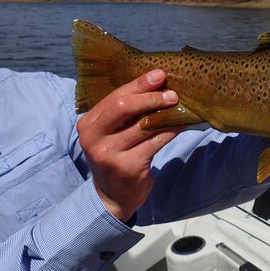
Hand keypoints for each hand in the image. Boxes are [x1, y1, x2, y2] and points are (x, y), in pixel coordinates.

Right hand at [77, 70, 181, 221]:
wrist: (113, 195)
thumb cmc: (117, 155)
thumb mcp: (112, 133)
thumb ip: (126, 113)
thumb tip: (157, 84)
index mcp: (88, 124)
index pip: (115, 97)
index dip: (139, 84)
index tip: (160, 75)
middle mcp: (93, 139)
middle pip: (124, 108)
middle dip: (151, 97)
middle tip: (172, 93)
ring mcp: (109, 155)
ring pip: (144, 126)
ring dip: (166, 114)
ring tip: (180, 106)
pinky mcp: (128, 167)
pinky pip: (156, 142)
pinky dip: (171, 131)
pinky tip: (180, 125)